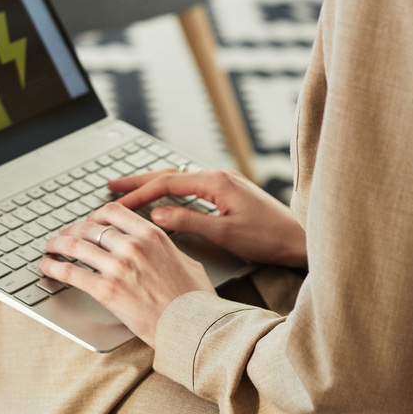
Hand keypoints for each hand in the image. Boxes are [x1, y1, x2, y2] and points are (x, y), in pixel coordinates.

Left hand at [40, 200, 215, 346]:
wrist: (193, 327)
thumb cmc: (195, 300)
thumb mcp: (186, 261)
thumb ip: (165, 249)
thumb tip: (157, 249)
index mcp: (151, 235)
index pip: (112, 211)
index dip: (93, 215)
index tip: (87, 223)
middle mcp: (132, 245)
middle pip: (89, 227)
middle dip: (72, 231)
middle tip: (64, 238)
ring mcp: (118, 267)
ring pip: (75, 245)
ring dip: (57, 245)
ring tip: (49, 249)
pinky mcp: (107, 290)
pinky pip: (71, 273)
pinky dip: (54, 267)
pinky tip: (46, 267)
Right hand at [109, 169, 307, 268]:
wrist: (300, 239)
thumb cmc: (268, 238)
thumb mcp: (225, 234)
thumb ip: (189, 221)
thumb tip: (157, 214)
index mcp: (216, 181)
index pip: (167, 182)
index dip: (139, 193)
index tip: (118, 202)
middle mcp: (219, 176)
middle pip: (169, 174)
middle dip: (139, 180)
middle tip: (112, 186)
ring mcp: (224, 182)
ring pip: (180, 179)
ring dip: (154, 185)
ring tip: (130, 191)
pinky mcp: (229, 192)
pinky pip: (191, 186)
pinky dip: (171, 191)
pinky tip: (162, 198)